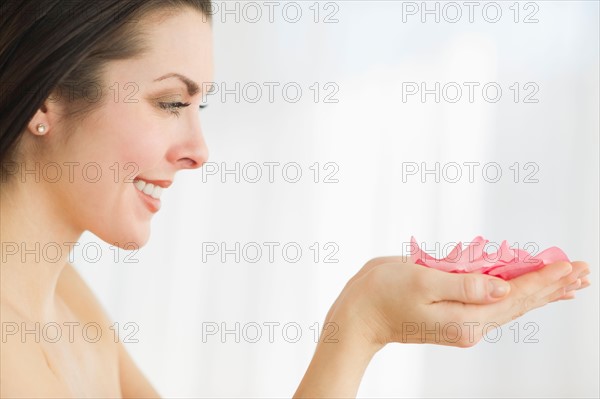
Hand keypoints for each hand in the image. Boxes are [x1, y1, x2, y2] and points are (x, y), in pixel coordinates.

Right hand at [326, 257, 589, 349]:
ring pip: (511, 304)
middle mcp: (470, 325)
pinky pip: (495, 304)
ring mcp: (463, 322)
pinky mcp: (455, 315)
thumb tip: (503, 286)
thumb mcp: (422, 283)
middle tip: (584, 272)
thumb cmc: (383, 294)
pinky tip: (527, 292)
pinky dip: (517, 294)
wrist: (358, 316)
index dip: (543, 279)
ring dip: (540, 291)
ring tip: (569, 283)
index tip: (570, 265)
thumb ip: (464, 285)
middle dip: (552, 286)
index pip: (514, 296)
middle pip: (520, 303)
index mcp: (465, 319)